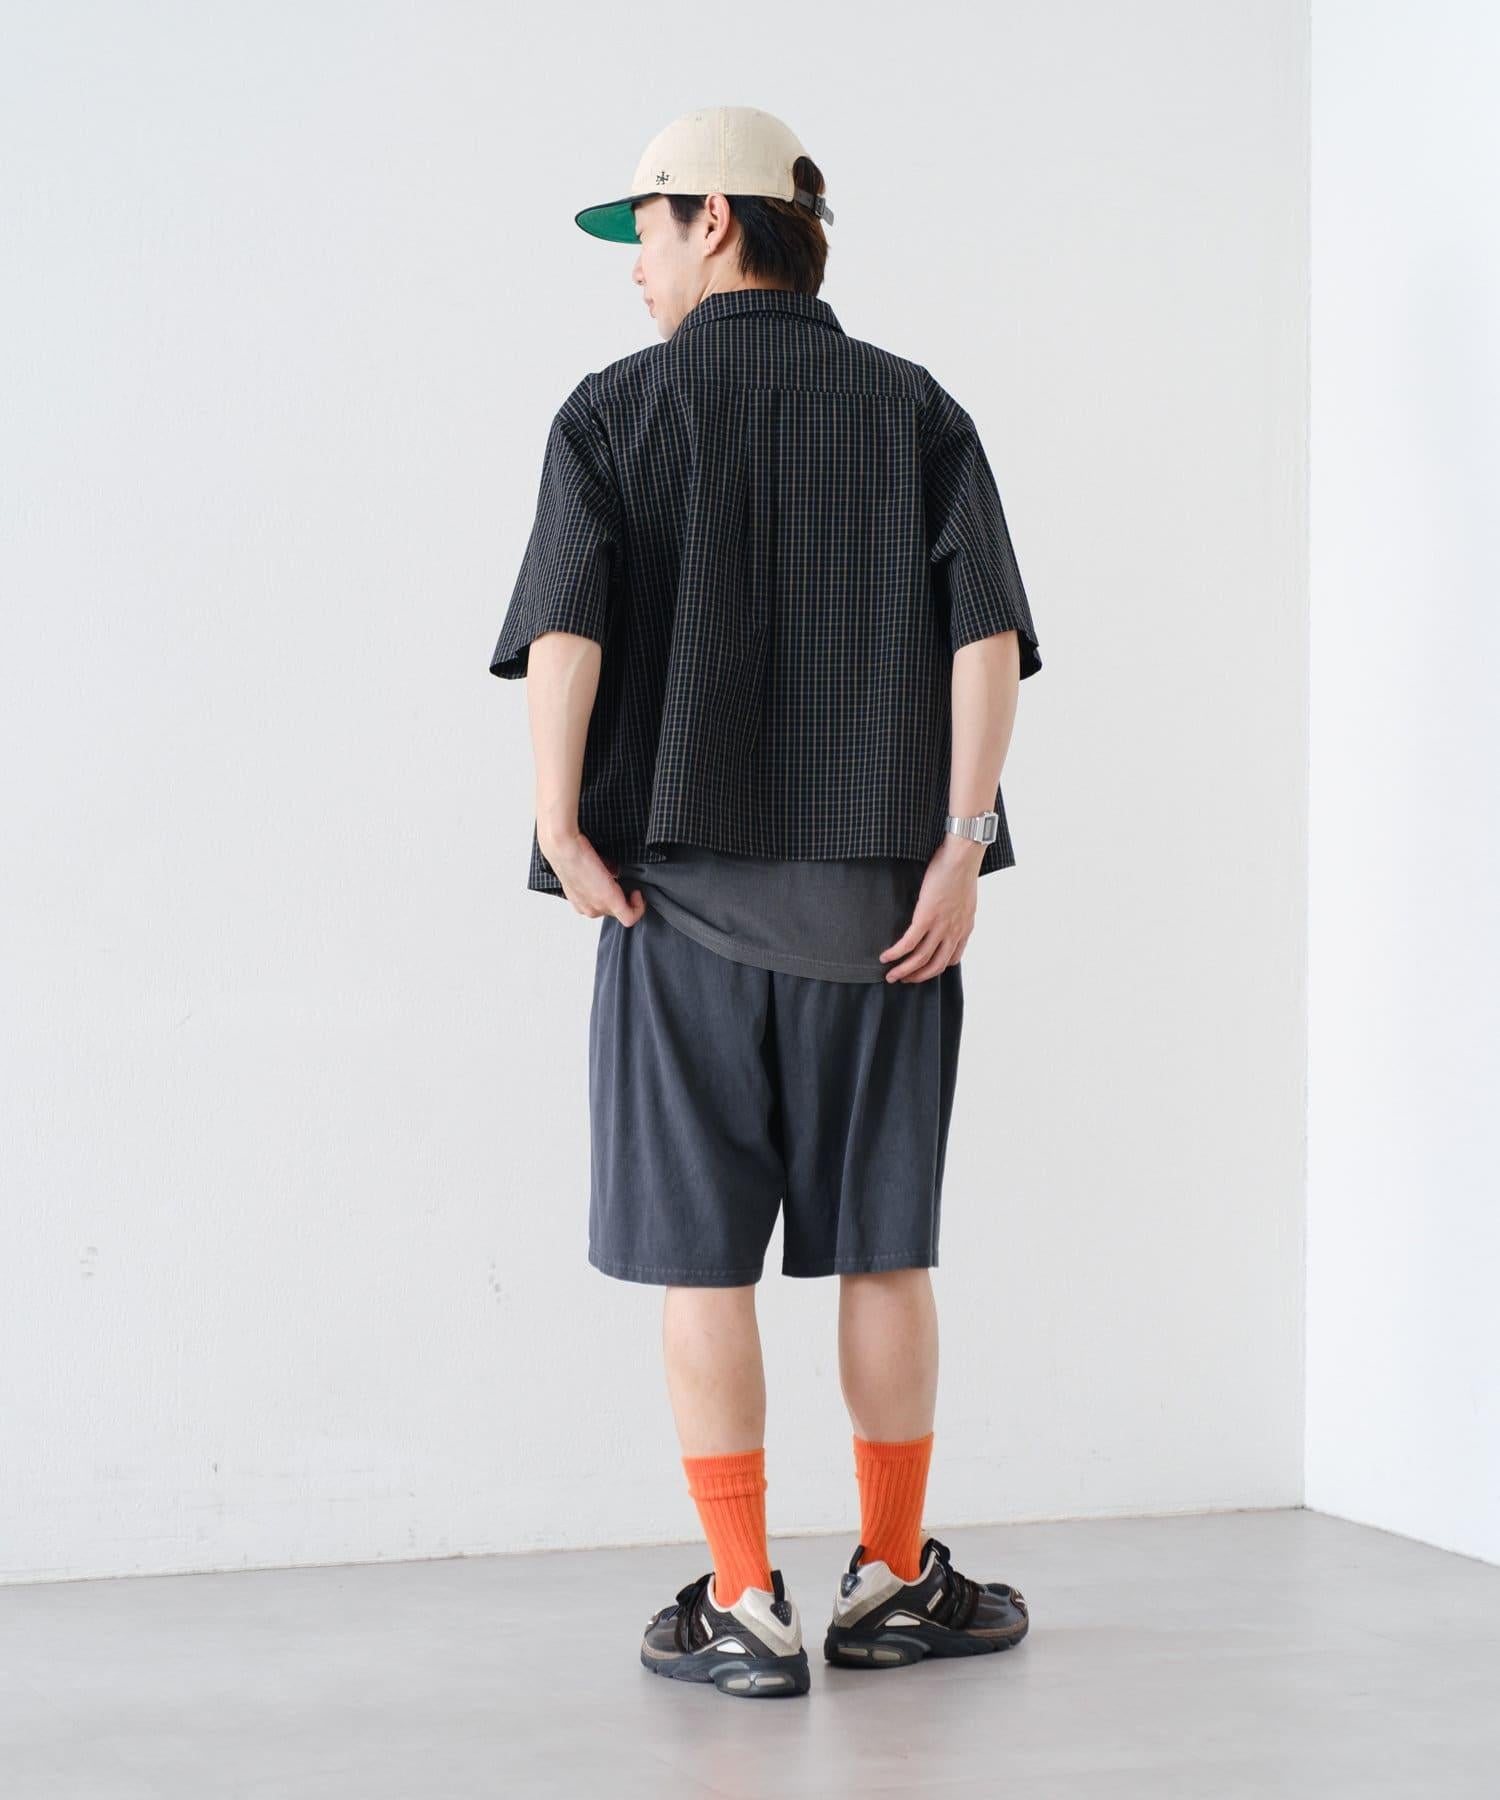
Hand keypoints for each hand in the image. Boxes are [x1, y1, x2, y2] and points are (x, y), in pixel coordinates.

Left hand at [537, 826, 646, 924]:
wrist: (565, 848)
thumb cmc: (569, 851)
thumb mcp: (587, 866)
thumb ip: (601, 873)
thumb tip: (614, 871)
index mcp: (580, 901)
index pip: (602, 906)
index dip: (614, 895)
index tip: (619, 882)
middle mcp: (587, 908)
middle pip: (613, 910)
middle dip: (623, 896)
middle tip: (627, 882)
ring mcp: (598, 907)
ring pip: (622, 912)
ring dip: (630, 900)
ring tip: (631, 884)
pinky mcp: (610, 902)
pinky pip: (630, 916)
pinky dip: (638, 907)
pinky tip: (636, 892)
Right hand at [879, 833, 981, 981]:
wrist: (962, 858)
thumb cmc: (962, 869)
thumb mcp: (965, 897)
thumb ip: (957, 911)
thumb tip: (946, 912)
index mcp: (964, 928)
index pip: (952, 958)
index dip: (936, 968)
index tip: (923, 969)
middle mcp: (954, 932)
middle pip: (935, 965)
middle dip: (917, 976)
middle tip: (903, 979)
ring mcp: (940, 926)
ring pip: (920, 959)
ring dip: (904, 971)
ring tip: (890, 976)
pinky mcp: (926, 918)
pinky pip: (909, 943)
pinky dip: (896, 953)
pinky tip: (885, 957)